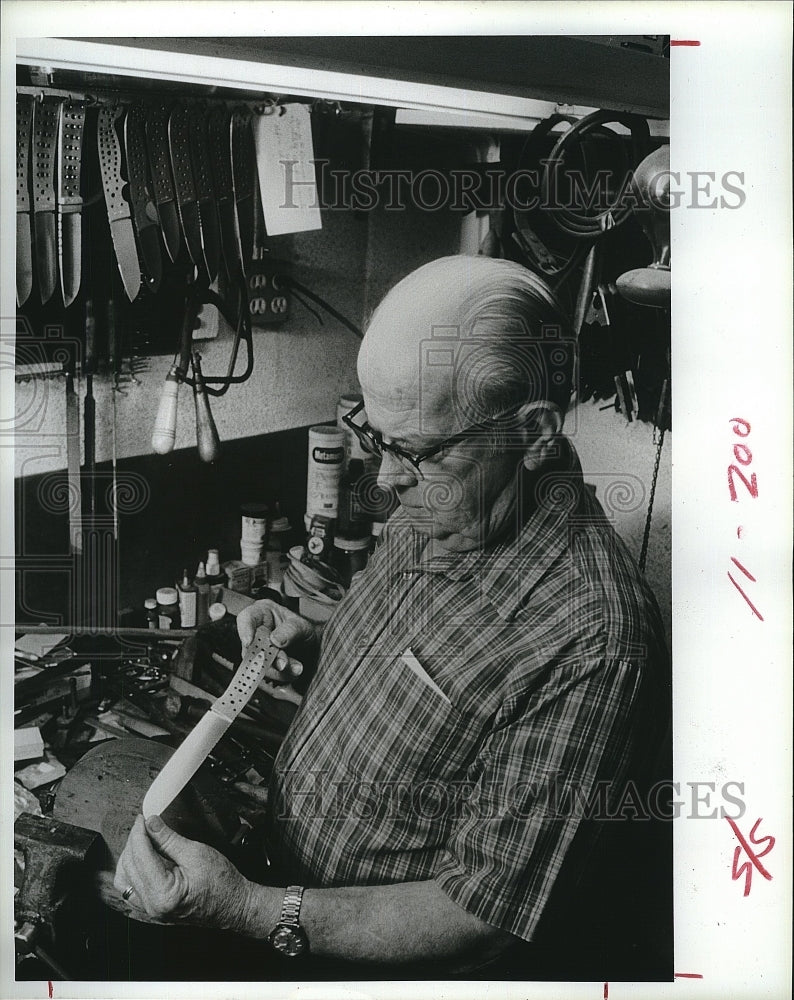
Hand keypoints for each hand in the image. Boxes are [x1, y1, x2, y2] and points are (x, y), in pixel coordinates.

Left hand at [113, 814, 252, 931]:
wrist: (234, 905)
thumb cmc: (222, 883)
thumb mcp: (196, 853)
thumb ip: (169, 839)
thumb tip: (151, 823)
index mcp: (163, 895)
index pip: (140, 856)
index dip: (140, 832)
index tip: (143, 818)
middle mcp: (152, 907)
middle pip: (129, 867)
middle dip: (134, 841)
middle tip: (145, 825)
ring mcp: (150, 911)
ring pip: (124, 880)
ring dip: (129, 856)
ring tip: (143, 840)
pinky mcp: (153, 910)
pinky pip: (131, 890)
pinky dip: (132, 871)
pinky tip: (141, 859)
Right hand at [237, 599, 315, 698]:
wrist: (312, 647)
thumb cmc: (302, 630)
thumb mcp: (302, 625)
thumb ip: (290, 630)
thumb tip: (275, 640)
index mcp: (261, 614)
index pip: (246, 618)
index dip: (244, 630)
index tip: (249, 643)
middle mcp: (256, 632)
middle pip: (251, 647)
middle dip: (268, 658)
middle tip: (283, 664)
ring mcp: (258, 651)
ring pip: (258, 664)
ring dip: (278, 670)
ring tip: (296, 668)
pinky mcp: (263, 666)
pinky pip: (267, 674)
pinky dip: (281, 676)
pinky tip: (293, 672)